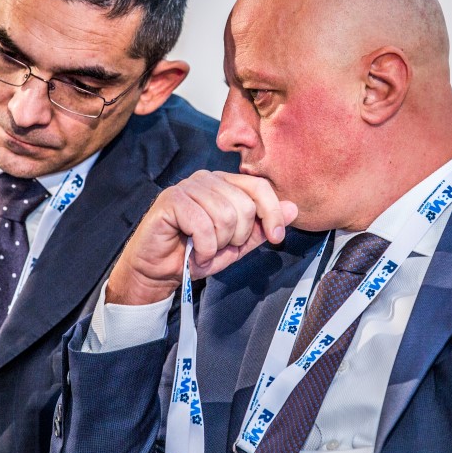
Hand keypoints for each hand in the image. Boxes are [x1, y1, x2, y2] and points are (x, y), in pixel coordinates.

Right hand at [107, 170, 296, 304]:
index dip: (272, 213)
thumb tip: (293, 209)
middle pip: (243, 204)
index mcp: (224, 184)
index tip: (277, 238)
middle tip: (220, 248)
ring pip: (224, 214)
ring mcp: (187, 187)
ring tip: (204, 251)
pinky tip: (193, 253)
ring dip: (217, 244)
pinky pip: (202, 224)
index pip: (259, 186)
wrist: (158, 272)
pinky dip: (203, 247)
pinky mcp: (170, 200)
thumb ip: (262, 227)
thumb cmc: (194, 255)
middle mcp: (206, 179)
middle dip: (237, 237)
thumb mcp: (236, 245)